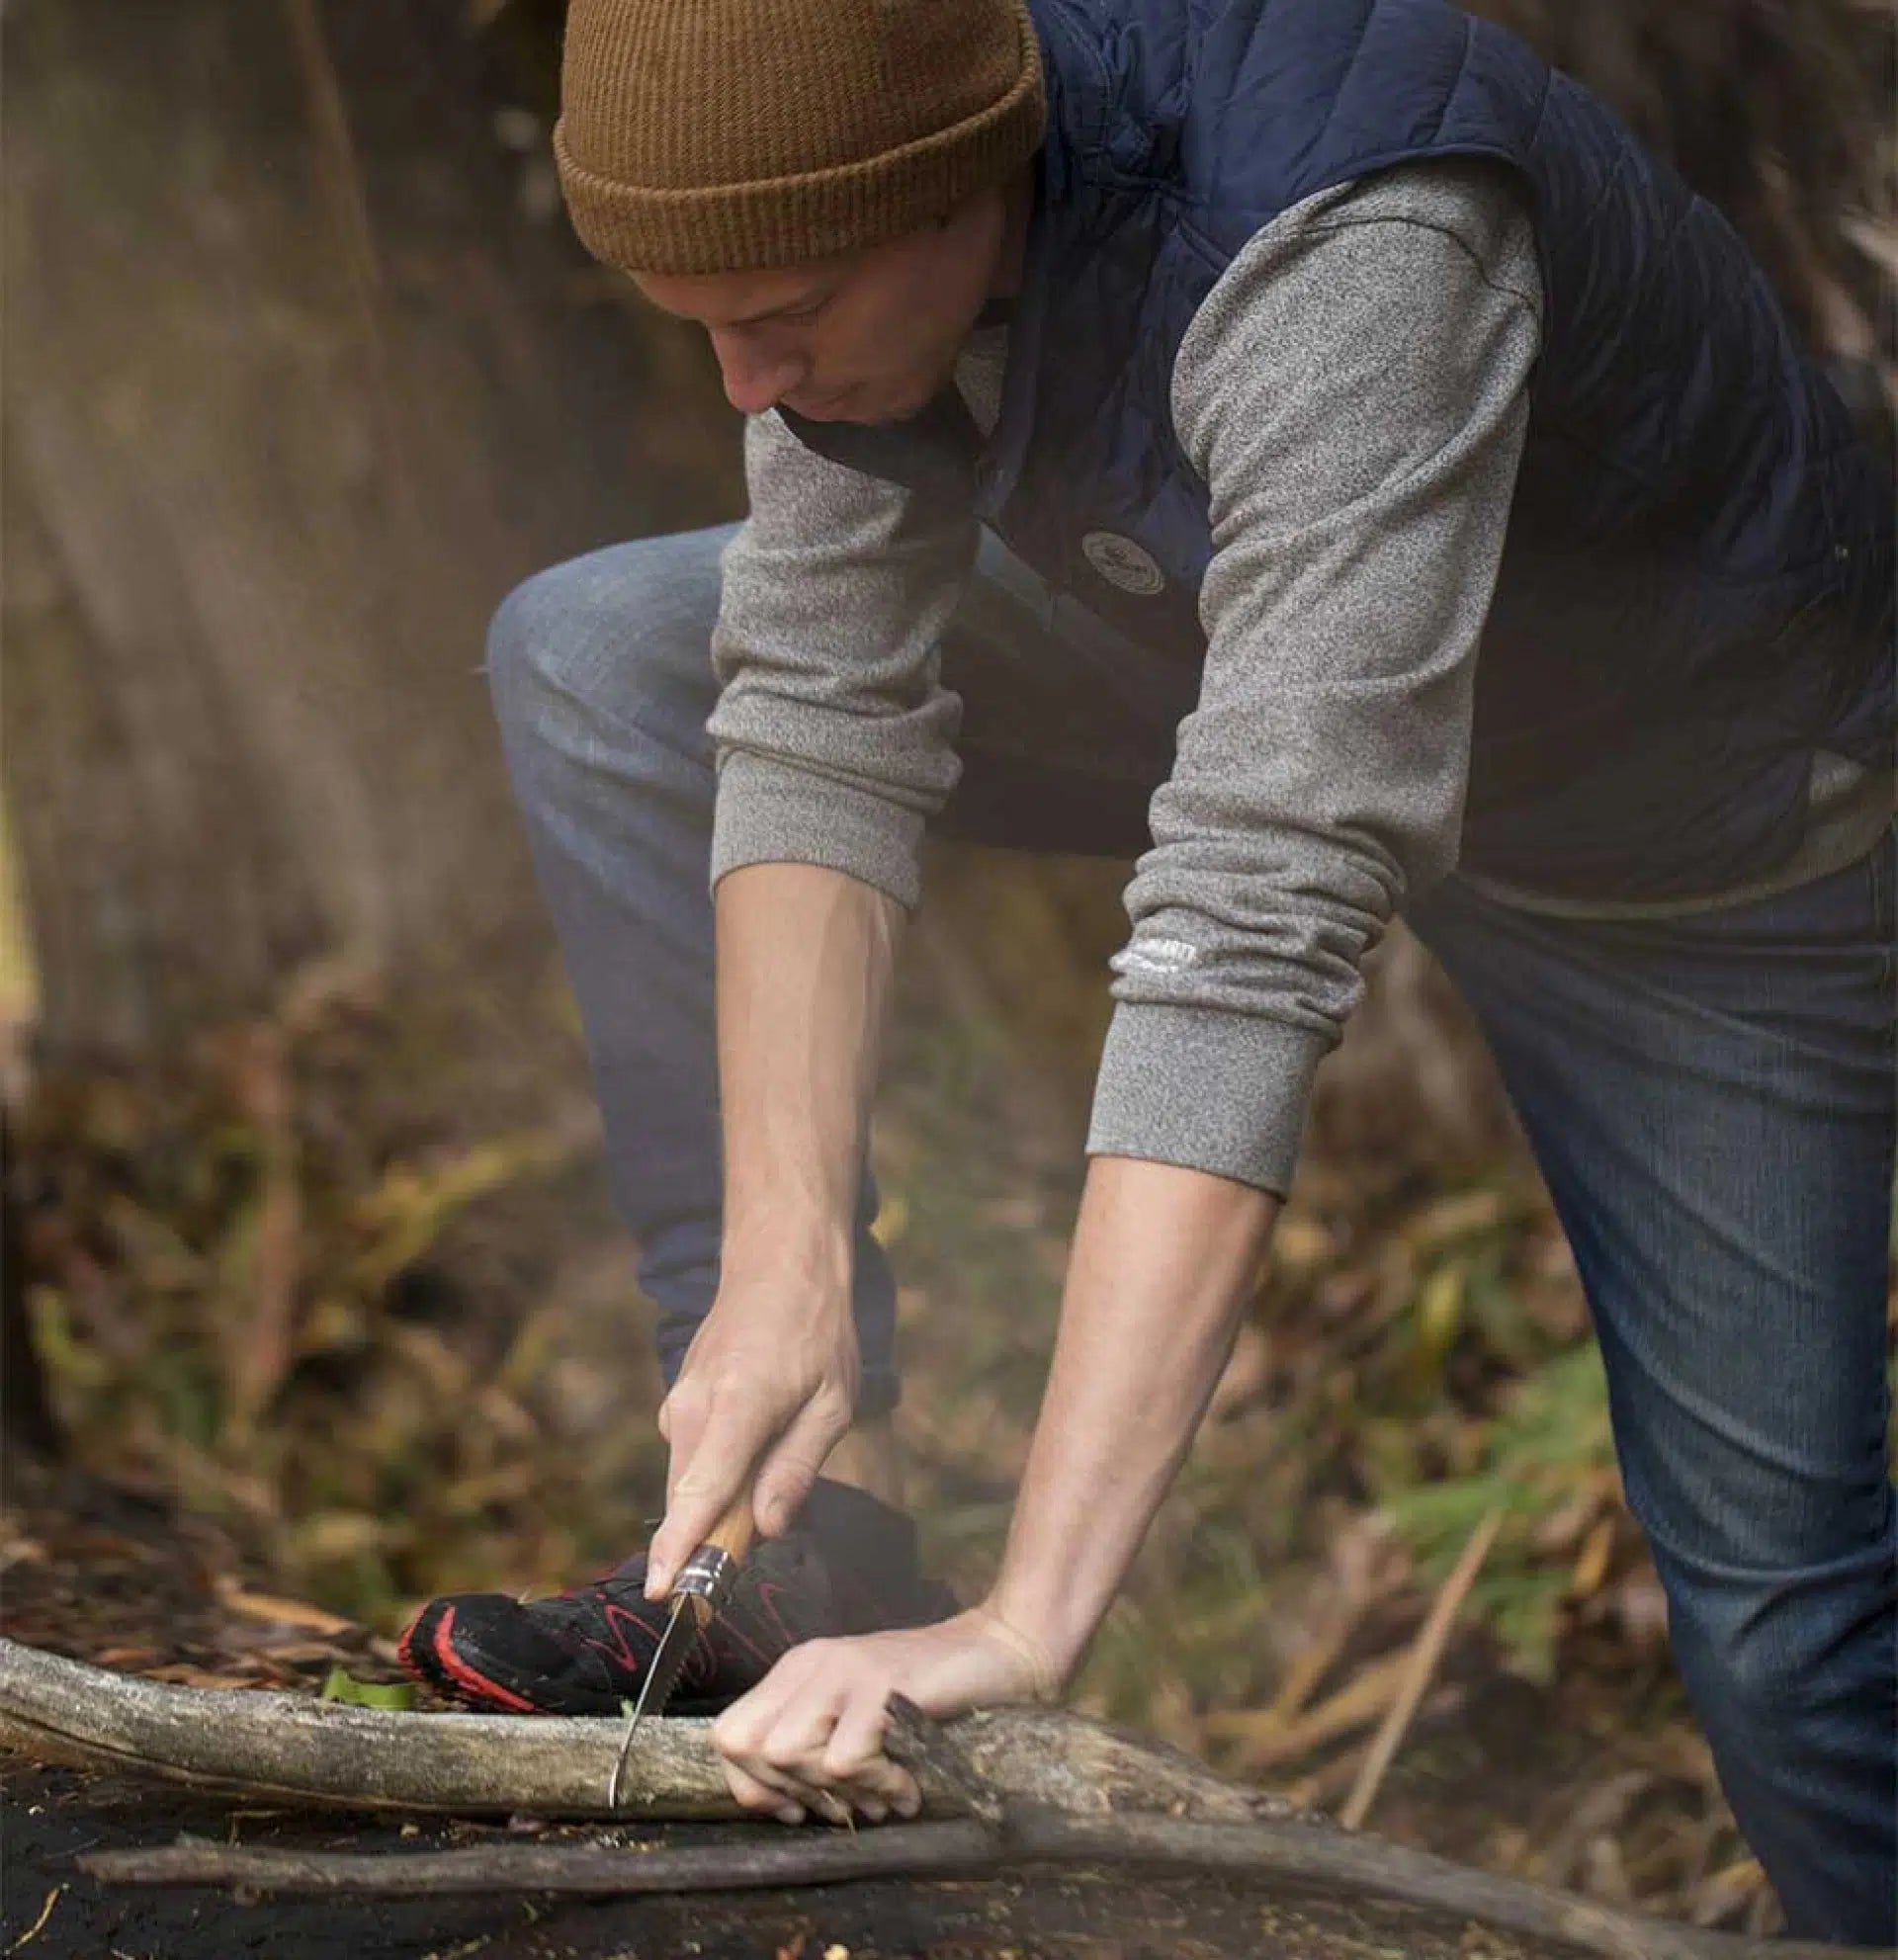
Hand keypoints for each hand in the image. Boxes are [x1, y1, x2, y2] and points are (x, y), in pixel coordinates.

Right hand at [646, 1271, 858, 1595]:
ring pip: (688, 1482)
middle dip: (712, 1540)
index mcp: (738, 1406)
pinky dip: (715, 1476)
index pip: (700, 1492)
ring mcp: (679, 1402)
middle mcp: (694, 1406)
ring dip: (718, 1505)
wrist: (779, 1263)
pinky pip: (691, 1459)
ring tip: (772, 1468)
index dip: (681, 1548)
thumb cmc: (817, 1330)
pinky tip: (755, 1447)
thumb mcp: (832, 1403)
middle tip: (759, 1540)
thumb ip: (797, 1468)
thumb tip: (765, 1527)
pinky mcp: (677, 1403)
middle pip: (690, 1500)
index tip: (663, 1592)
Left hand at [711, 1603, 1061, 1824]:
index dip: (753, 1786)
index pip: (728, 1735)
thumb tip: (785, 1810)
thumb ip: (815, 1751)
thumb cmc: (930, 1701)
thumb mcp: (857, 1721)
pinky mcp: (878, 1682)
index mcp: (796, 1671)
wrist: (999, 1652)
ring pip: (788, 1753)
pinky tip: (908, 1783)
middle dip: (792, 1791)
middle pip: (748, 1746)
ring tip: (886, 1791)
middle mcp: (809, 1663)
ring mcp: (842, 1668)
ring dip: (839, 1791)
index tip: (800, 1809)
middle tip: (847, 1801)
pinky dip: (876, 1785)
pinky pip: (844, 1759)